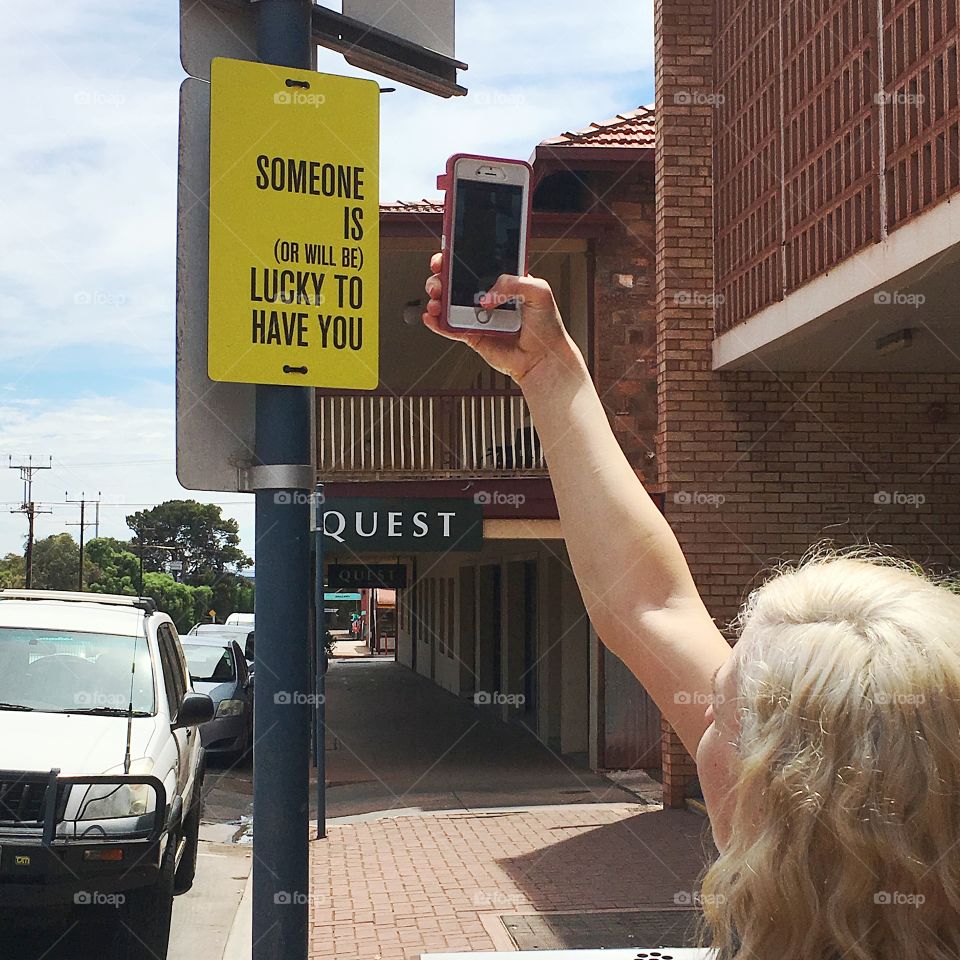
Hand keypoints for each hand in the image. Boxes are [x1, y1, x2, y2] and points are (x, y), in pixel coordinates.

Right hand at [421, 252, 574, 385]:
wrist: (544, 359)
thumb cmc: (547, 326)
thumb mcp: (539, 291)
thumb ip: (513, 282)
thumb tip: (486, 294)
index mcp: (503, 280)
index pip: (477, 262)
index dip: (460, 256)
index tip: (448, 252)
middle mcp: (488, 296)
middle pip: (456, 280)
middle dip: (442, 274)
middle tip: (439, 275)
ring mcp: (478, 316)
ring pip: (449, 303)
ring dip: (437, 297)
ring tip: (436, 299)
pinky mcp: (472, 335)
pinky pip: (450, 327)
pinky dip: (437, 323)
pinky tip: (431, 317)